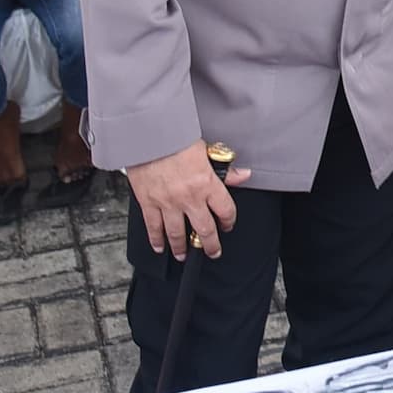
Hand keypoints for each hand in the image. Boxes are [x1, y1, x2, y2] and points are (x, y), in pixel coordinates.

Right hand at [125, 140, 253, 259]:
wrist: (150, 137)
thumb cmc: (178, 140)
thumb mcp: (208, 152)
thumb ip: (225, 170)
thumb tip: (244, 175)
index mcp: (207, 184)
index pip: (225, 210)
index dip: (229, 221)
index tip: (228, 226)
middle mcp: (189, 197)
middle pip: (204, 229)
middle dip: (210, 244)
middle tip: (213, 252)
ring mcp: (167, 203)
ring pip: (177, 233)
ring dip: (181, 247)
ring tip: (183, 255)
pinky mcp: (148, 204)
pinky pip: (153, 228)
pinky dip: (156, 240)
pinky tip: (160, 247)